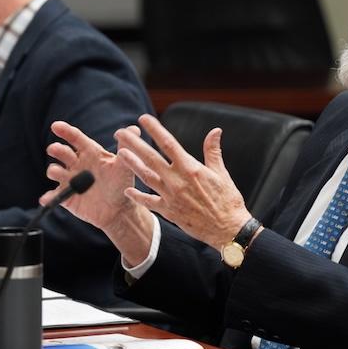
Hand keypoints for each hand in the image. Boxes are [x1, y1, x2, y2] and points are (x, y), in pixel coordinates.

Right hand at [44, 121, 152, 263]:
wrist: (119, 210)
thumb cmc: (121, 184)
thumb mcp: (124, 166)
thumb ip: (126, 149)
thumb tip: (133, 129)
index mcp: (89, 152)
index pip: (76, 138)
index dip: (66, 131)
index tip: (55, 126)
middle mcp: (77, 164)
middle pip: (63, 153)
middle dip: (57, 150)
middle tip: (54, 149)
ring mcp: (70, 180)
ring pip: (56, 172)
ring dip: (53, 171)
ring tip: (55, 172)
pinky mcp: (66, 197)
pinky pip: (55, 197)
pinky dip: (49, 197)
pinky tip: (46, 199)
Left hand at [118, 114, 250, 249]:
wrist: (228, 229)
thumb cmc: (227, 200)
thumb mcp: (221, 173)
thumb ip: (213, 151)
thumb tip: (215, 131)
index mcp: (191, 168)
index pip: (169, 143)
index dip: (155, 130)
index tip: (143, 119)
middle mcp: (178, 180)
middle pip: (151, 157)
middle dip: (134, 143)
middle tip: (120, 133)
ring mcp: (171, 196)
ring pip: (147, 176)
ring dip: (132, 164)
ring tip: (119, 153)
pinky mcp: (170, 212)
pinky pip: (149, 202)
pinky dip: (138, 196)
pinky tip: (128, 190)